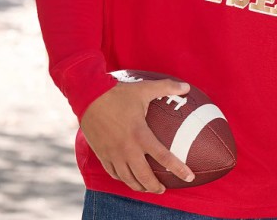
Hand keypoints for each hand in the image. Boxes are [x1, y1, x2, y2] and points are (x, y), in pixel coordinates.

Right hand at [80, 79, 194, 193]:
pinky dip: (122, 179)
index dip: (178, 169)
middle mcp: (127, 149)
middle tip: (163, 190)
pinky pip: (113, 173)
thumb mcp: (144, 88)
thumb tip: (186, 86)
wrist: (87, 97)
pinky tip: (128, 179)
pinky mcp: (102, 154)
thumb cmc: (117, 93)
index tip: (189, 177)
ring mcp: (113, 153)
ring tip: (147, 189)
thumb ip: (167, 87)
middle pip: (144, 176)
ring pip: (127, 178)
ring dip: (139, 186)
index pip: (163, 157)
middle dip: (155, 187)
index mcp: (141, 135)